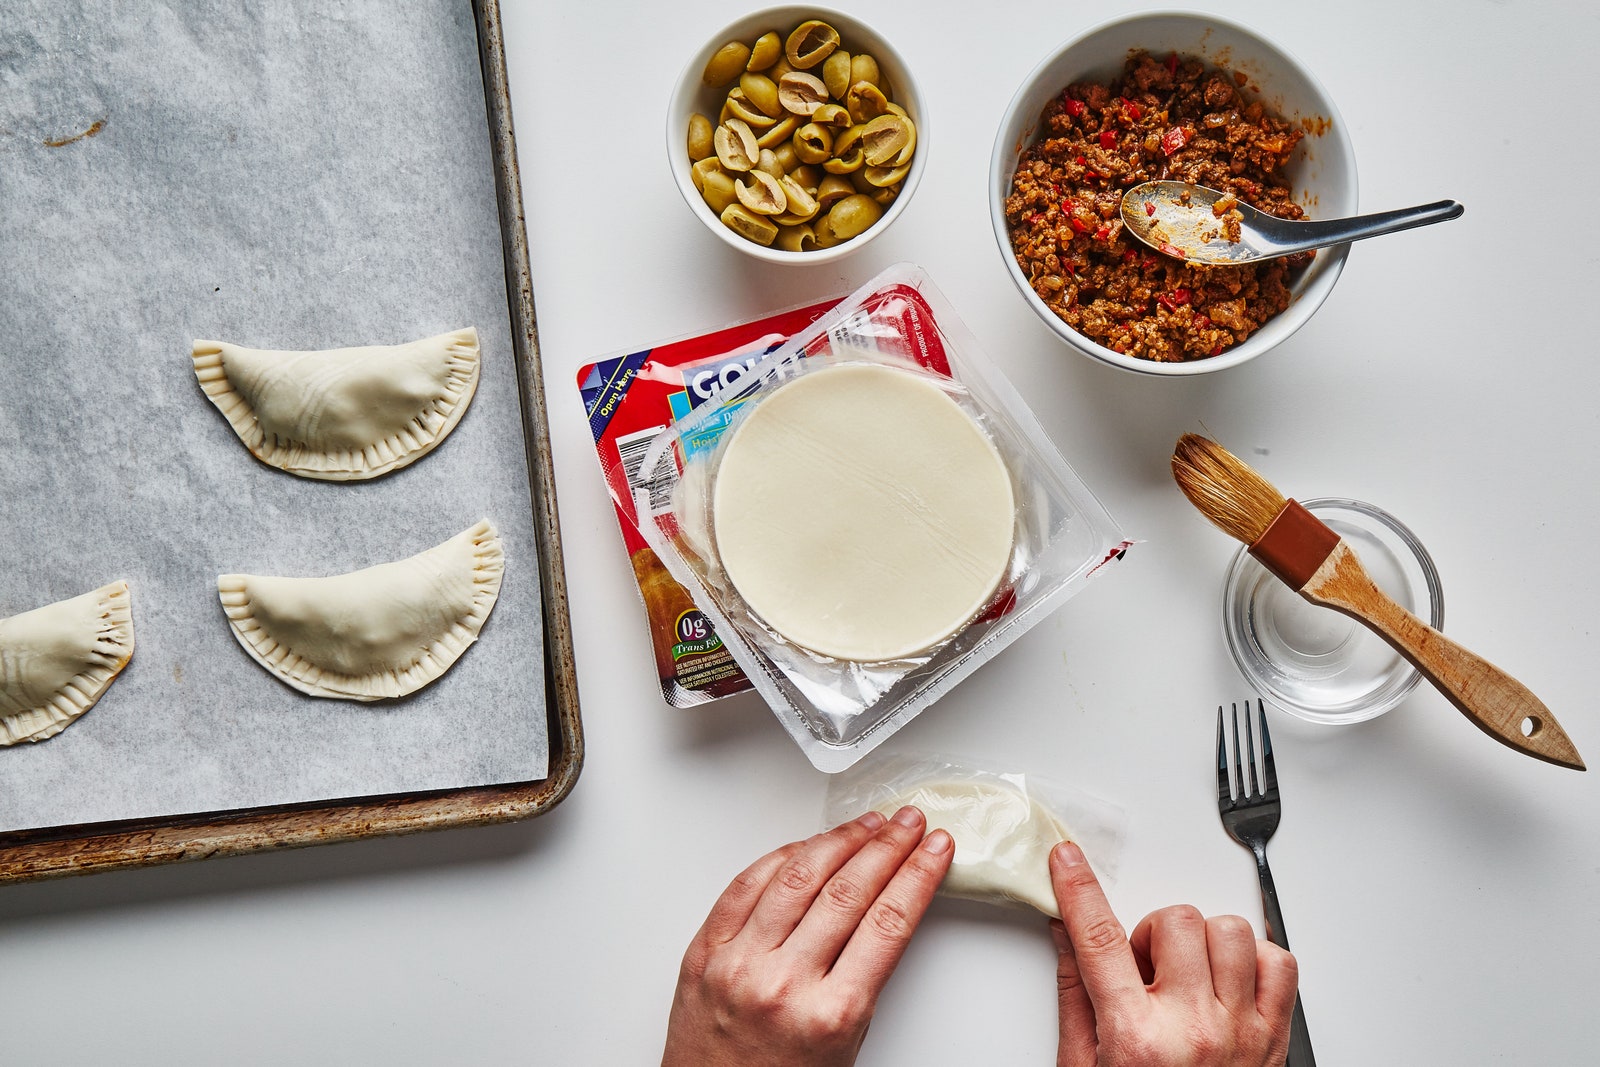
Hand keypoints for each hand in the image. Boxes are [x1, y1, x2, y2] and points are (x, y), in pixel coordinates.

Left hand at [663, 807, 953, 1066]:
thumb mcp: (847, 1042)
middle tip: (910, 823)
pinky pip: (744, 886)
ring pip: (797, 877)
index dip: (918, 874)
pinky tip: (807, 845)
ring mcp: (737, 963)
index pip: (888, 922)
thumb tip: (887, 904)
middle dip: (887, 847)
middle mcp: (782, 983)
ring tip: (867, 824)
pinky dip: (780, 857)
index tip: (936, 849)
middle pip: (848, 891)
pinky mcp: (703, 952)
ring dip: (839, 840)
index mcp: (829, 1014)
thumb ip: (864, 976)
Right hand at [1050, 841, 1297, 1066]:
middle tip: (1146, 968)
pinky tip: (1228, 983)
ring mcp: (1242, 1032)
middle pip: (1177, 921)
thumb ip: (1075, 995)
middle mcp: (1194, 1030)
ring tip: (1188, 977)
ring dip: (1204, 943)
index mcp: (1136, 1039)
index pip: (1100, 939)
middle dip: (1155, 933)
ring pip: (1230, 933)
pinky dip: (1255, 960)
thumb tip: (1065, 935)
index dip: (1080, 889)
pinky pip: (1279, 963)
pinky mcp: (1276, 1038)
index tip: (1068, 860)